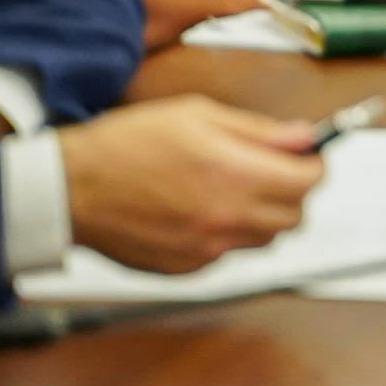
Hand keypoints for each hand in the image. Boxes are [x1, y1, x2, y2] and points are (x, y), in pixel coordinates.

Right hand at [60, 96, 323, 273]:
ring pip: (265, 240)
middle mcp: (228, 219)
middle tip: (272, 170)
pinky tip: (201, 210)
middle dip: (292, 191)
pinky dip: (229, 235)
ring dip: (264, 215)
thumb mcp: (197, 115)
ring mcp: (208, 250)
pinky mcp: (188, 269)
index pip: (309, 182)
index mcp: (235, 175)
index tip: (307, 156)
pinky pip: (230, 255)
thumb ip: (258, 131)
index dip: (314, 165)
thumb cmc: (126, 144)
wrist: (71, 189)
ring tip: (232, 188)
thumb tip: (303, 136)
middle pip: (295, 217)